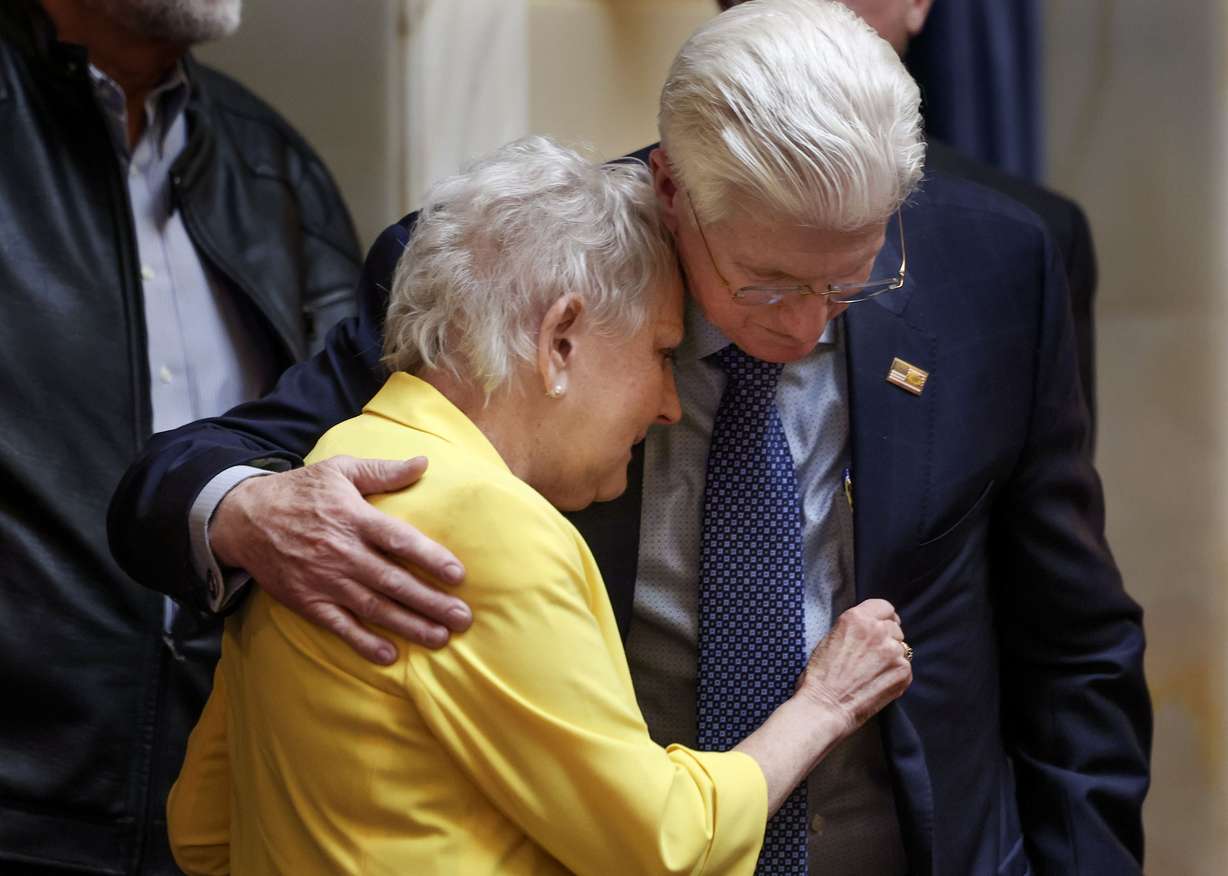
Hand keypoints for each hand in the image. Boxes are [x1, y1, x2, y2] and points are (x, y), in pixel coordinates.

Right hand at [211, 455, 470, 664]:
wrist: (243, 519)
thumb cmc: (299, 491)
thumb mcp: (339, 470)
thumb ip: (383, 471)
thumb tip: (424, 462)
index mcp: (354, 518)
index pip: (400, 540)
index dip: (430, 558)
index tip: (458, 574)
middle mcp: (343, 553)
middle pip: (394, 582)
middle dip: (431, 602)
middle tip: (462, 618)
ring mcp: (325, 581)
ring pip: (374, 608)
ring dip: (409, 625)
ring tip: (440, 638)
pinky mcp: (308, 602)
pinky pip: (340, 626)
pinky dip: (364, 642)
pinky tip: (390, 655)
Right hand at [795, 598, 911, 737]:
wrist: (824, 706)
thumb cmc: (820, 675)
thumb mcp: (831, 637)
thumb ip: (854, 628)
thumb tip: (870, 628)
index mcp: (857, 617)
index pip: (884, 607)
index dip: (883, 618)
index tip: (881, 627)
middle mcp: (878, 630)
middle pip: (894, 627)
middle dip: (886, 638)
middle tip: (872, 656)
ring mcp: (893, 651)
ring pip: (901, 648)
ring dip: (891, 657)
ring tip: (873, 673)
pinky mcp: (903, 672)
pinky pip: (904, 667)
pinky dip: (895, 674)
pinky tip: (877, 683)